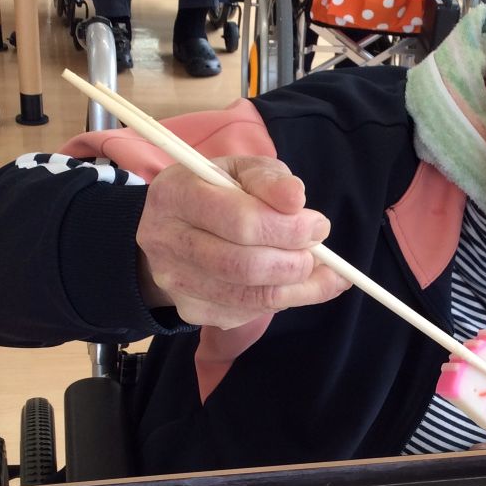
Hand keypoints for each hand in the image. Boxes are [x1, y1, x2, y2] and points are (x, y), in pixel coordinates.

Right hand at [136, 156, 350, 328]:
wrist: (177, 229)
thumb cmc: (218, 193)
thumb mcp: (242, 171)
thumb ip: (270, 180)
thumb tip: (296, 198)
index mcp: (176, 195)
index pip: (241, 221)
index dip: (289, 229)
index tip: (319, 226)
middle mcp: (166, 241)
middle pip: (244, 265)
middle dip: (295, 263)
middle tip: (318, 254)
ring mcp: (176, 281)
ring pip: (249, 296)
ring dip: (295, 287)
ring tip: (318, 272)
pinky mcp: (191, 309)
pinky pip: (246, 314)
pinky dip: (279, 301)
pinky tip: (290, 284)